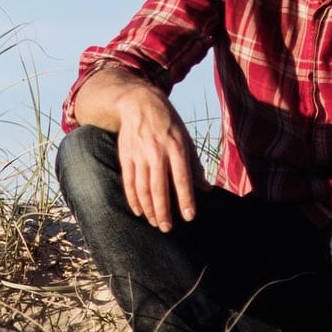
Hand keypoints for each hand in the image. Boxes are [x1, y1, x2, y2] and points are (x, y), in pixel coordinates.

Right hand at [114, 87, 204, 232]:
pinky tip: (138, 211)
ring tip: (154, 223)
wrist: (139, 103)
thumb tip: (205, 189)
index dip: (185, 199)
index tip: (189, 217)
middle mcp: (157, 152)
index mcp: (176, 147)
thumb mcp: (186, 139)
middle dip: (163, 211)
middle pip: (159, 187)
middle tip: (167, 228)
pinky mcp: (126, 156)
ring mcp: (139, 155)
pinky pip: (128, 182)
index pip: (182, 178)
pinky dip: (133, 198)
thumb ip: (194, 165)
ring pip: (142, 188)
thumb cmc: (168, 123)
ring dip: (148, 208)